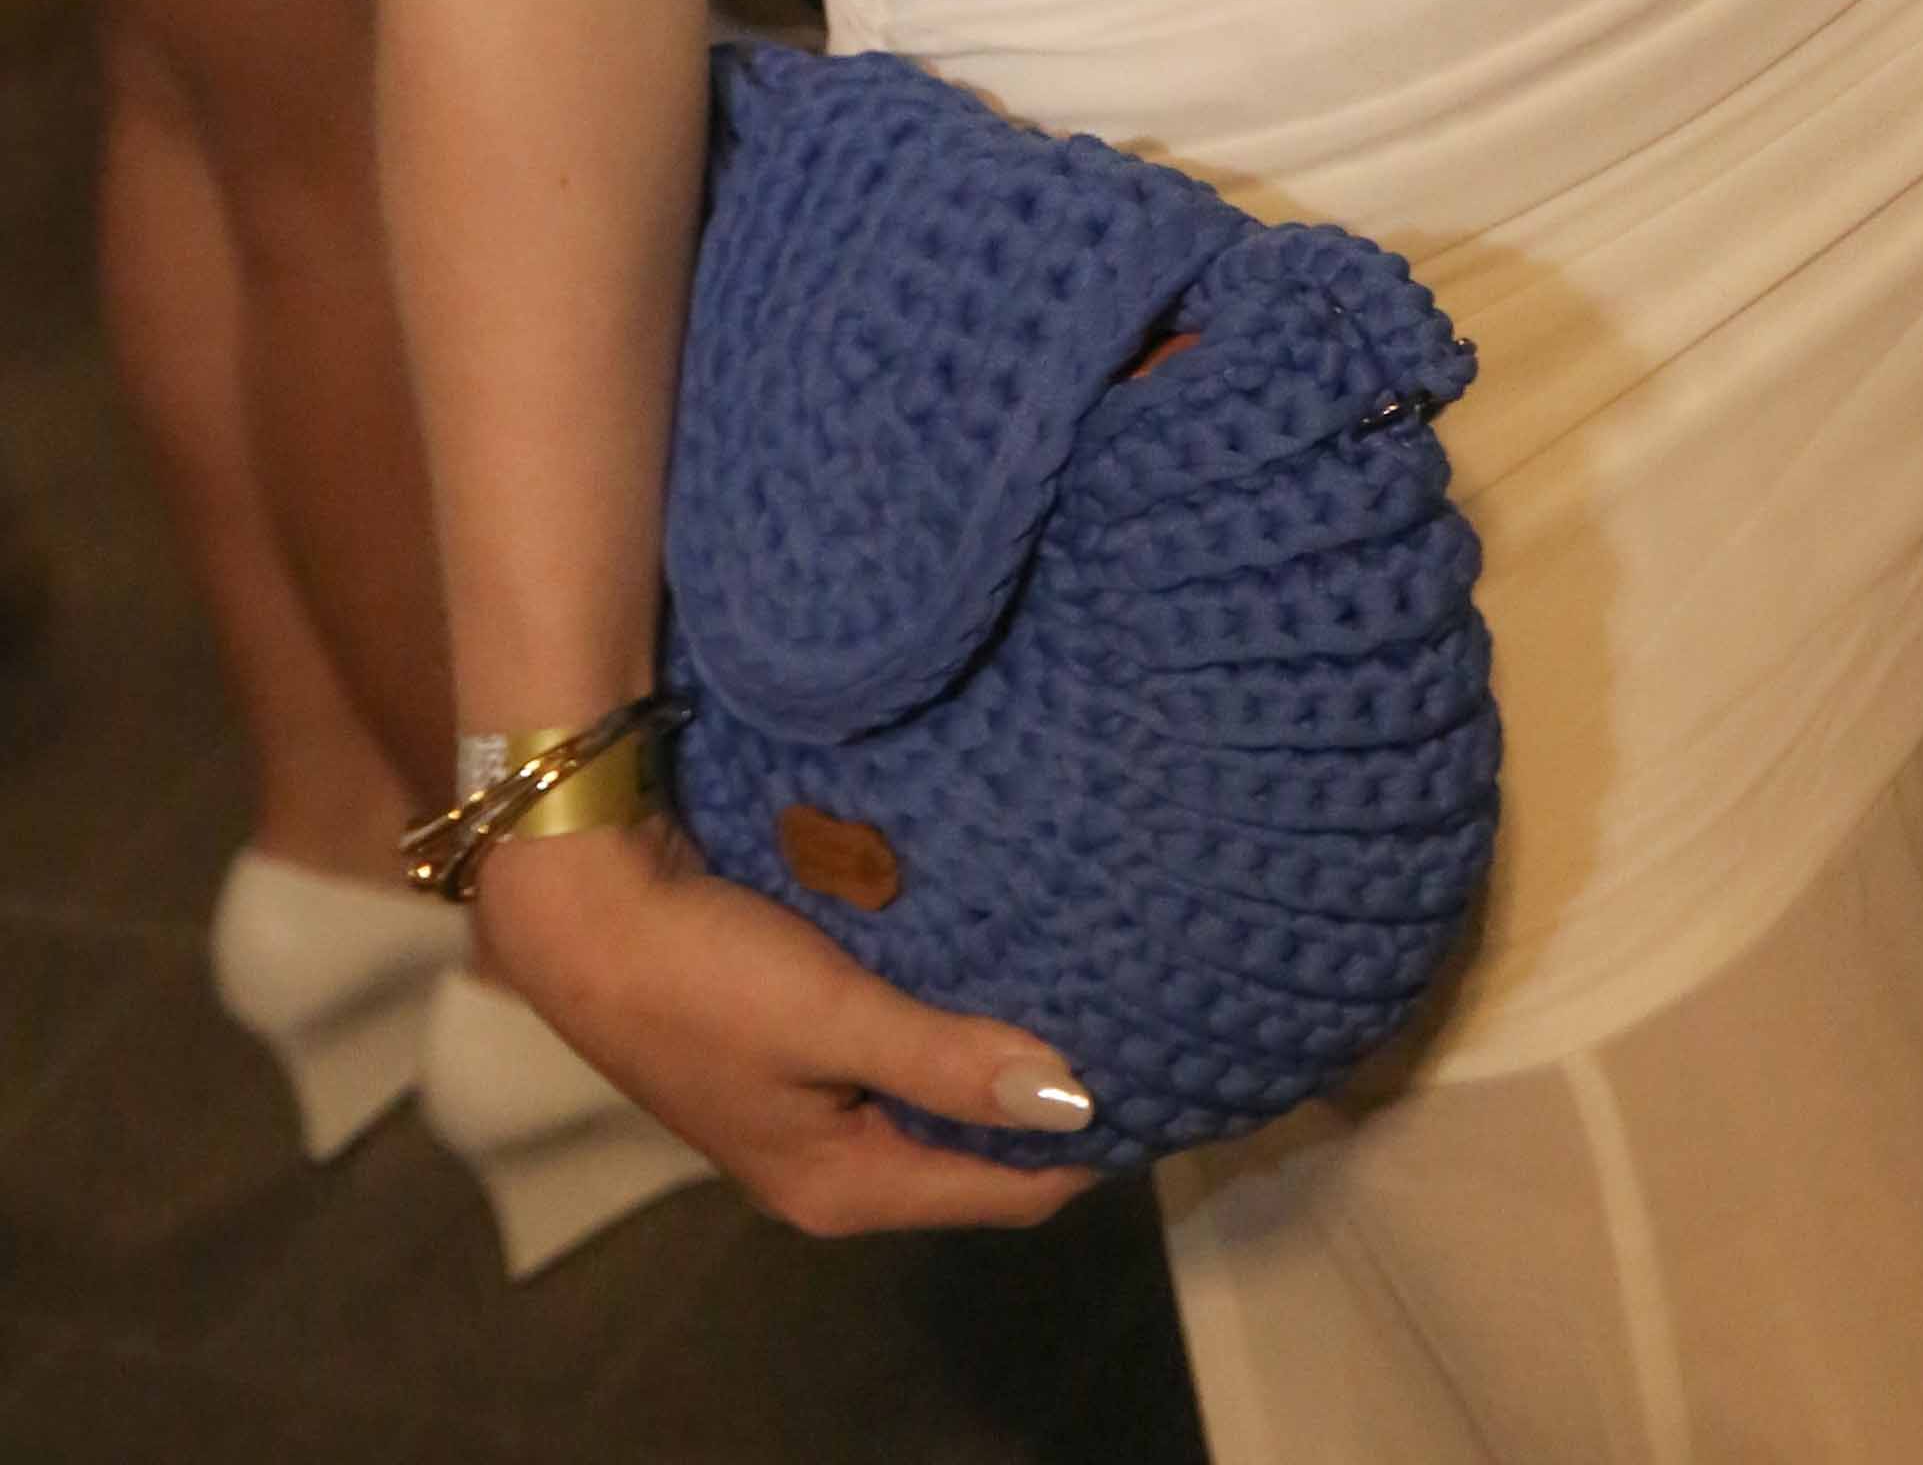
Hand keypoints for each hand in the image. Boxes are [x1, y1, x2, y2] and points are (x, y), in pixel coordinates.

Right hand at [473, 817, 1094, 1234]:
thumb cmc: (704, 974)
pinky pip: (908, 1043)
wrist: (582, 907)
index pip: (1010, 1188)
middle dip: (1053, 1092)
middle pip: (980, 1146)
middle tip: (1145, 1007)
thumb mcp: (834, 1017)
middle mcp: (834, 1163)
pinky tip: (1005, 954)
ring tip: (1093, 976)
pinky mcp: (799, 1045)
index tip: (1167, 1065)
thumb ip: (949, 1061)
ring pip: (946, 1089)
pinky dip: (957, 1010)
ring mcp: (814, 1104)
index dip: (1087, 1140)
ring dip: (1005, 1043)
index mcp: (844, 1187)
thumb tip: (1076, 1102)